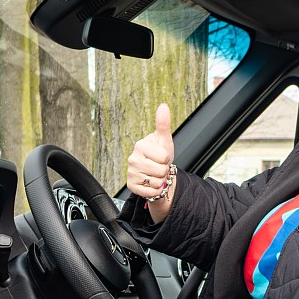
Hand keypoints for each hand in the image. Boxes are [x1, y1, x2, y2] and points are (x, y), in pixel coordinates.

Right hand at [126, 104, 175, 221]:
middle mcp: (133, 159)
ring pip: (156, 182)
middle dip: (164, 171)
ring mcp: (131, 173)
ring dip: (160, 181)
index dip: (167, 159)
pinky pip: (150, 192)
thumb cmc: (160, 154)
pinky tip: (151, 183)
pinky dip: (155, 190)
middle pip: (161, 171)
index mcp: (140, 145)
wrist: (156, 172)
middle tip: (159, 167)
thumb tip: (163, 106)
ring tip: (155, 174)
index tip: (161, 157)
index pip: (164, 157)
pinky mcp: (131, 185)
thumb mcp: (164, 140)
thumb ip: (163, 124)